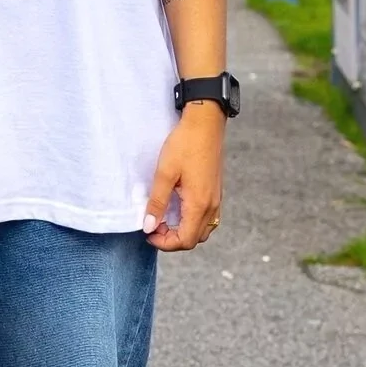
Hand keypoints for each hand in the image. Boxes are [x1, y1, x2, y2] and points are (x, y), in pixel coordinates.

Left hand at [143, 106, 224, 251]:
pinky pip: (207, 218)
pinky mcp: (216, 192)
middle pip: (194, 239)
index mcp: (199, 204)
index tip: (148, 233)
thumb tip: (149, 227)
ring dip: (183, 231)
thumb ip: (157, 203)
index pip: (184, 240)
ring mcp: (216, 199)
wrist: (206, 123)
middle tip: (154, 225)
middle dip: (173, 239)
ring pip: (202, 230)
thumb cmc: (185, 144)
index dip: (164, 243)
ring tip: (165, 219)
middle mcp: (211, 206)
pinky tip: (178, 210)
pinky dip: (192, 222)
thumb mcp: (164, 174)